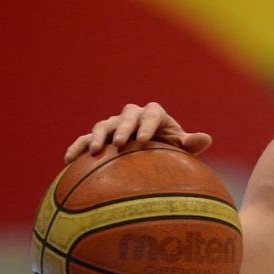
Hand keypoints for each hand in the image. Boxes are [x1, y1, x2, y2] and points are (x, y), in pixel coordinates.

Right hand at [63, 102, 212, 162]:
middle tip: (120, 143)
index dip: (147, 124)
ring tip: (94, 151)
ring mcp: (115, 125)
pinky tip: (68, 160)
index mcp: (156, 116)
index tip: (143, 140)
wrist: (151, 153)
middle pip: (127, 115)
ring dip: (98, 136)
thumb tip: (206, 139)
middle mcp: (133, 116)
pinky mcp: (100, 137)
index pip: (153, 114)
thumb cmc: (170, 150)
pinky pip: (85, 139)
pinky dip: (77, 146)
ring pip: (104, 124)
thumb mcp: (181, 149)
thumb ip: (191, 144)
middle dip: (123, 127)